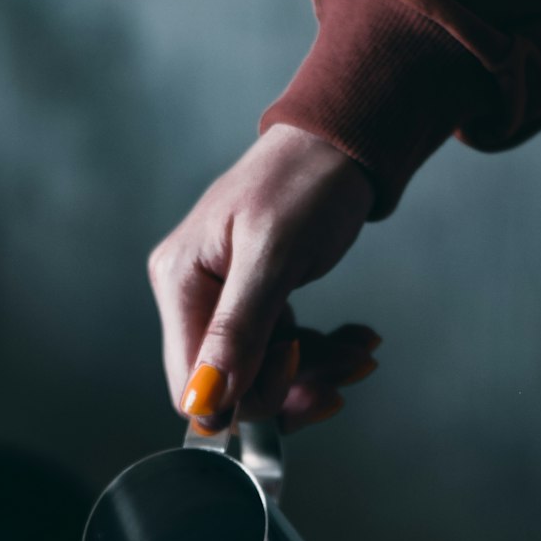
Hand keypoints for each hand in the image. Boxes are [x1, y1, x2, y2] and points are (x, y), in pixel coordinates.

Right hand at [147, 124, 378, 433]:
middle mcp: (190, 296)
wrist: (341, 140)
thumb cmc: (305, 180)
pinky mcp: (252, 303)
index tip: (297, 369)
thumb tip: (204, 399)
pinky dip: (319, 355)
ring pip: (261, 374)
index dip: (245, 397)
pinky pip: (279, 352)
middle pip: (230, 385)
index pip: (193, 384)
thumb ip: (237, 331)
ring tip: (360, 354)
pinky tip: (353, 342)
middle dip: (291, 385)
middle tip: (344, 368)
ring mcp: (220, 300)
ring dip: (315, 373)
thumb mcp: (273, 255)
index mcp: (180, 282)